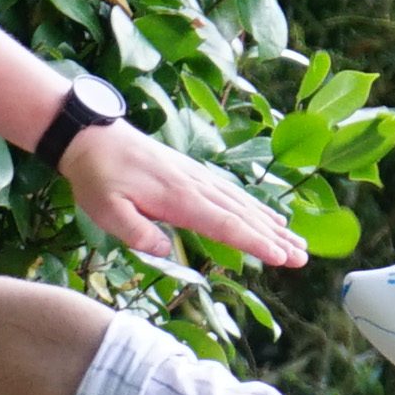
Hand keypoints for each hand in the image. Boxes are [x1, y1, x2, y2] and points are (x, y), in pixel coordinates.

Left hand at [62, 116, 304, 269]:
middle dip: (275, 238)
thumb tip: (165, 249)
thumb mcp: (105, 210)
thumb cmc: (97, 176)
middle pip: (244, 215)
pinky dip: (255, 206)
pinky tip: (268, 216)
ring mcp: (197, 178)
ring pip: (243, 204)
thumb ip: (136, 232)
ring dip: (271, 224)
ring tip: (297, 242)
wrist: (92, 136)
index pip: (225, 224)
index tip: (281, 257)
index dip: (255, 243)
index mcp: (178, 198)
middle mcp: (196, 186)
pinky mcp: (192, 174)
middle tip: (303, 258)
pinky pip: (232, 193)